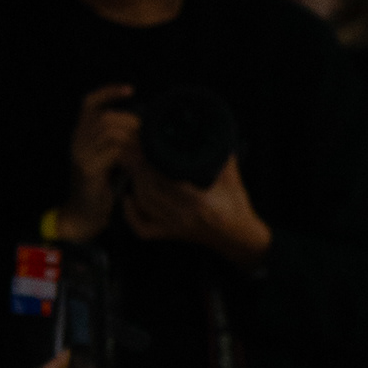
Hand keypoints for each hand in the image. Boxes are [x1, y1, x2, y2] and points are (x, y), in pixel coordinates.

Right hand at [59, 83, 140, 241]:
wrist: (85, 214)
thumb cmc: (103, 187)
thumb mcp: (111, 159)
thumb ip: (120, 141)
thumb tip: (147, 127)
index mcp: (82, 133)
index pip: (90, 103)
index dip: (109, 92)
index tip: (131, 89)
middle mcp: (77, 139)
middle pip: (106, 117)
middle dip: (131, 123)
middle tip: (149, 137)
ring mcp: (80, 154)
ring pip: (109, 132)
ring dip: (133, 139)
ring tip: (147, 151)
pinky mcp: (87, 169)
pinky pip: (112, 152)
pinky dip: (130, 155)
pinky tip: (140, 162)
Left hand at [123, 149, 271, 265]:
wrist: (239, 237)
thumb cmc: (236, 207)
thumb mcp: (232, 178)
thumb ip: (221, 155)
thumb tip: (210, 130)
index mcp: (201, 202)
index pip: (167, 180)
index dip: (151, 162)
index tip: (145, 146)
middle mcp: (185, 216)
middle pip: (150, 189)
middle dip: (138, 168)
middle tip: (133, 150)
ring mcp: (175, 227)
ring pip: (144, 203)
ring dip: (134, 182)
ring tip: (132, 165)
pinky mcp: (170, 234)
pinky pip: (143, 228)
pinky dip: (131, 214)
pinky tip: (128, 198)